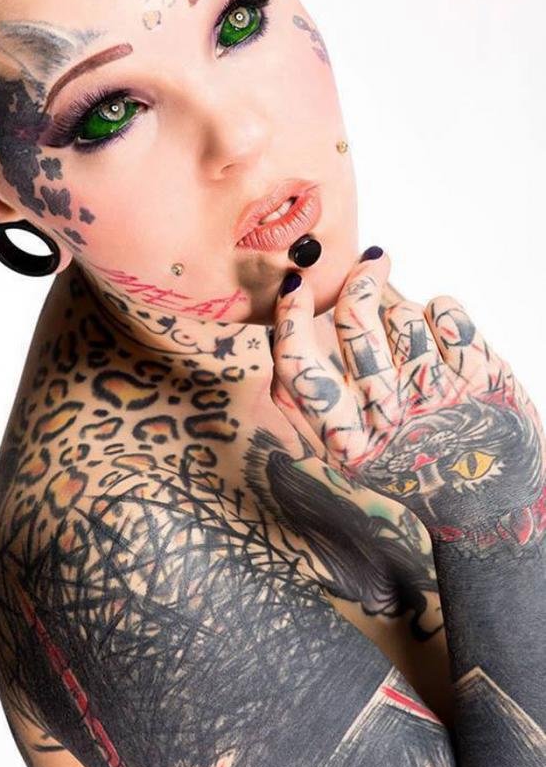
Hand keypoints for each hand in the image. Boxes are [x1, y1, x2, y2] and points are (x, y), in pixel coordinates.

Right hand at [270, 250, 545, 549]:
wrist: (488, 502)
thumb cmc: (409, 469)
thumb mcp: (349, 455)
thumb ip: (308, 406)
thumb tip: (277, 341)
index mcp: (347, 440)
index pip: (300, 367)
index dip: (291, 317)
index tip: (295, 286)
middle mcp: (390, 418)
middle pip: (355, 324)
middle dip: (358, 283)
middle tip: (369, 263)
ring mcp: (438, 394)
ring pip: (403, 314)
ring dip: (404, 313)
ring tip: (414, 341)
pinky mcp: (481, 376)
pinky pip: (446, 309)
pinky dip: (441, 311)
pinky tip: (442, 338)